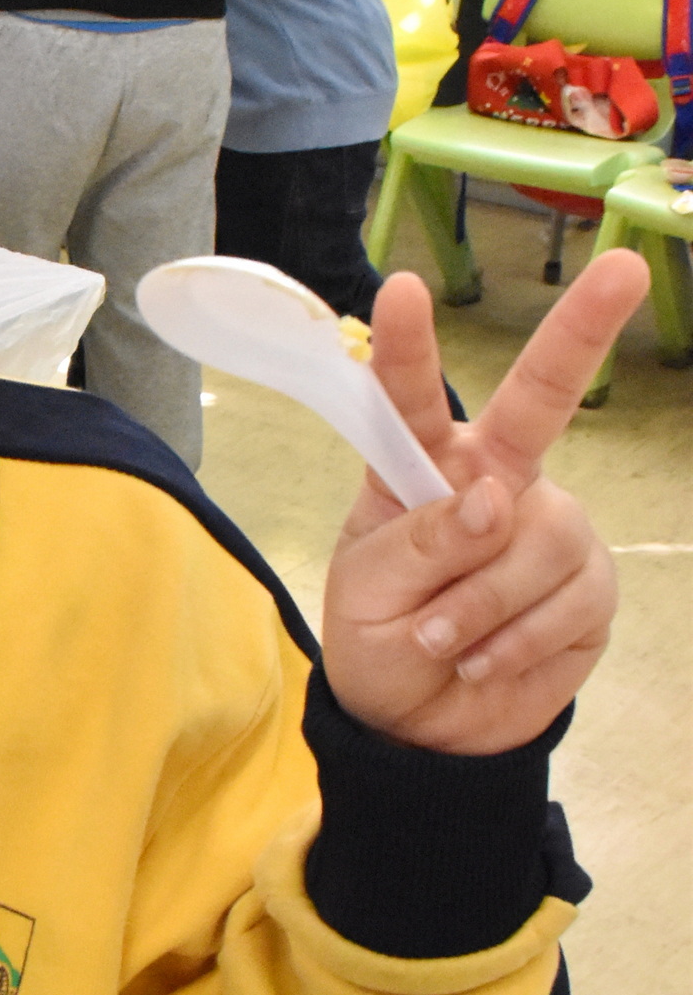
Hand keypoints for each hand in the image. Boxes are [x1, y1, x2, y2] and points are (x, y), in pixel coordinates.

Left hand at [322, 254, 648, 755]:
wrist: (421, 726)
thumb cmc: (381, 640)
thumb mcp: (368, 594)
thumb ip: (420, 543)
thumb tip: (494, 500)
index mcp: (422, 469)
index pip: (410, 401)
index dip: (406, 348)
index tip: (399, 288)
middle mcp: (496, 479)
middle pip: (541, 400)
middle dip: (582, 332)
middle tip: (626, 268)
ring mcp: (549, 525)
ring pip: (538, 540)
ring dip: (478, 606)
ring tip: (441, 641)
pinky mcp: (588, 584)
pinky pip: (564, 601)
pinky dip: (510, 644)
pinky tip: (481, 659)